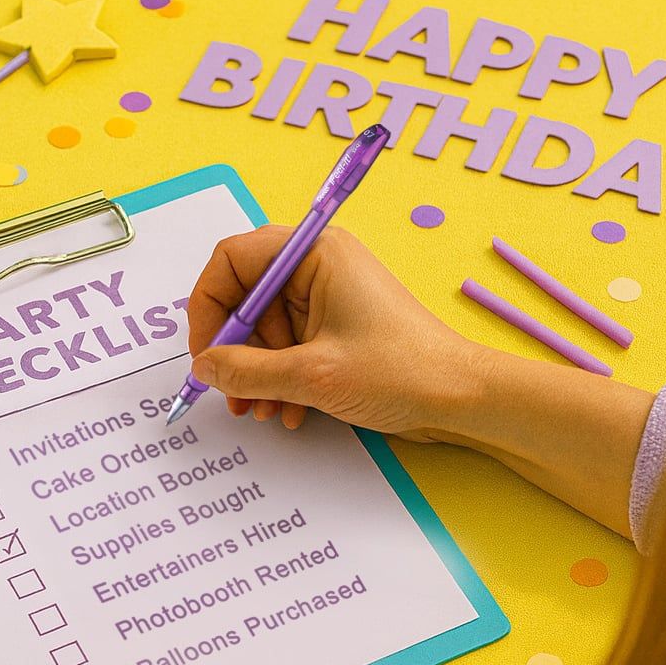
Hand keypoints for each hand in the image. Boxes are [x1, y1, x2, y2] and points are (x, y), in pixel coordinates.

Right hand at [186, 225, 487, 438]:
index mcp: (315, 254)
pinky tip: (288, 410)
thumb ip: (247, 371)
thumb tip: (205, 367)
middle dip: (235, 350)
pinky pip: (287, 346)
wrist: (460, 398)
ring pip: (264, 329)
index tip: (206, 352)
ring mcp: (328, 298)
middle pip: (246, 298)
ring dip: (256, 373)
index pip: (233, 260)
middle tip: (231, 391)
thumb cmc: (402, 371)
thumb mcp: (312, 376)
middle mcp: (318, 267)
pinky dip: (279, 378)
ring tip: (262, 409)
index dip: (210, 306)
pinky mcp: (336, 328)